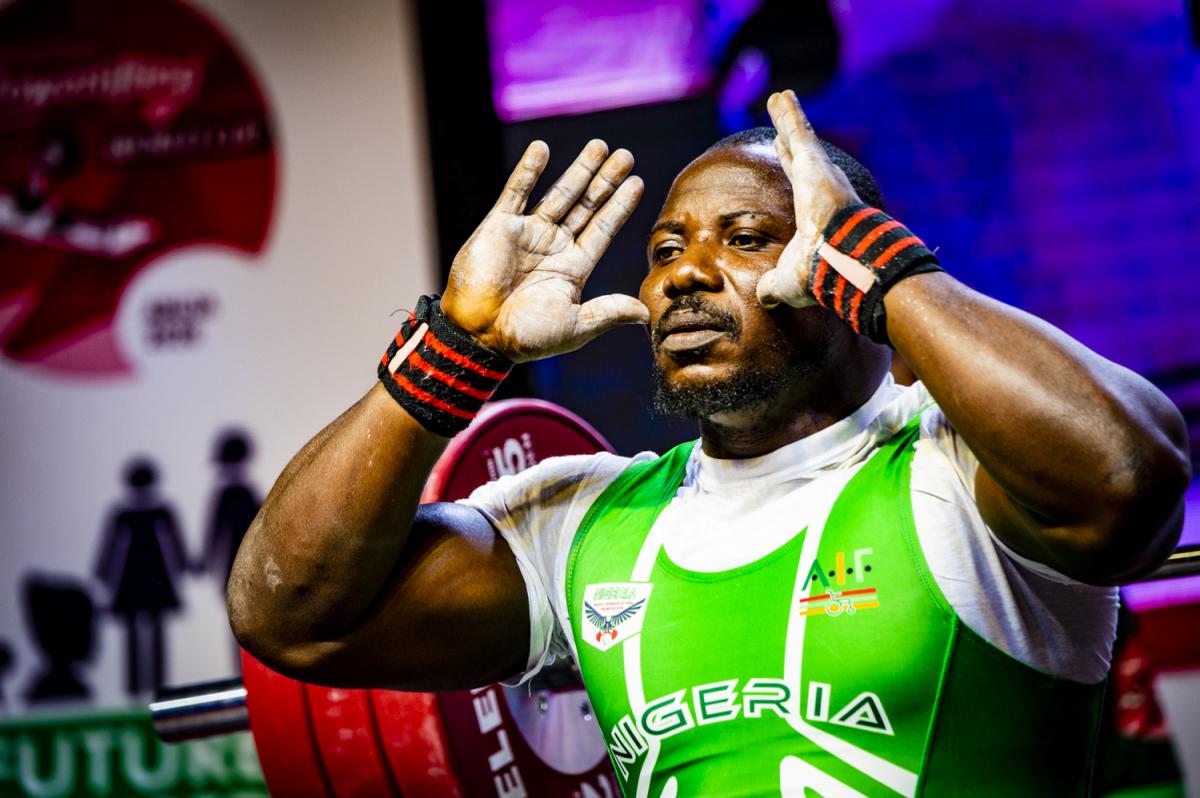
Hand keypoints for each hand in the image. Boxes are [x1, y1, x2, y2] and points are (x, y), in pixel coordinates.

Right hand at [440, 140, 647, 362]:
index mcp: (573, 268)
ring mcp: (527, 234)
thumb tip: (644, 313)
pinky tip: (542, 148)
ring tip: (599, 146)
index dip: (619, 207)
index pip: (602, 230)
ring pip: (559, 194)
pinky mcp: (499, 227)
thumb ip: (608, 312)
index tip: (637, 183)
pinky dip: (528, 171)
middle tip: (626, 155)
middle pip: (586, 206)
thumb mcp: (574, 326)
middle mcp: (554, 246)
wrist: (479, 335)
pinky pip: (516, 193)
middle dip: (605, 181)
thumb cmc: (526, 337)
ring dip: (578, 170)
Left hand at [756, 90, 859, 309]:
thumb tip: (764, 296)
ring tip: (778, 97)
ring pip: (800, 138)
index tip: (783, 149)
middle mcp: (819, 188)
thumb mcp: (788, 281)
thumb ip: (774, 284)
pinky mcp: (815, 163)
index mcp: (814, 211)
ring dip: (789, 118)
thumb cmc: (820, 275)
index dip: (790, 164)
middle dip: (791, 137)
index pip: (798, 181)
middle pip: (800, 155)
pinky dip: (789, 113)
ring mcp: (818, 173)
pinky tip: (779, 95)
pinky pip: (798, 131)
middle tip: (782, 116)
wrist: (839, 262)